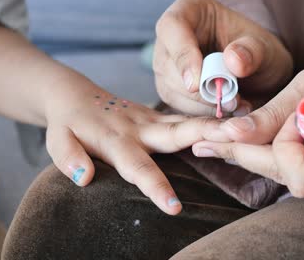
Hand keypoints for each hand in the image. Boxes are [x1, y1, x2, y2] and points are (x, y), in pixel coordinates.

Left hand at [45, 86, 220, 214]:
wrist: (75, 95)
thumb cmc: (67, 124)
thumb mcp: (57, 140)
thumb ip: (68, 158)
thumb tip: (85, 179)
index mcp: (115, 139)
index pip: (138, 167)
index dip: (156, 187)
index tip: (175, 207)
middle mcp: (139, 127)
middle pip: (177, 133)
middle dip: (206, 137)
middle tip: (237, 141)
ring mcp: (151, 118)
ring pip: (188, 122)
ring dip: (216, 125)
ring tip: (247, 128)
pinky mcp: (157, 115)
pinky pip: (186, 119)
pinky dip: (210, 121)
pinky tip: (235, 124)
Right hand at [154, 0, 291, 115]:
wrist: (258, 73)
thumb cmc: (258, 52)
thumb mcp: (264, 47)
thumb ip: (252, 51)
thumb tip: (232, 61)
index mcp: (188, 12)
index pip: (173, 28)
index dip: (183, 56)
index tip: (197, 83)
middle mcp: (170, 39)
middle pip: (169, 66)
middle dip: (199, 89)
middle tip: (232, 101)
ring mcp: (167, 66)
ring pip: (171, 90)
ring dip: (203, 105)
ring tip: (235, 105)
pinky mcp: (170, 90)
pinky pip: (178, 107)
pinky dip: (202, 115)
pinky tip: (224, 112)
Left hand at [193, 58, 303, 204]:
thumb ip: (273, 114)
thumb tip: (232, 134)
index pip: (299, 173)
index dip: (278, 148)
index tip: (277, 122)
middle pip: (292, 181)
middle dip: (258, 154)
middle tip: (219, 138)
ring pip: (298, 182)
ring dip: (280, 156)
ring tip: (291, 127)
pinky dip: (296, 160)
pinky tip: (299, 141)